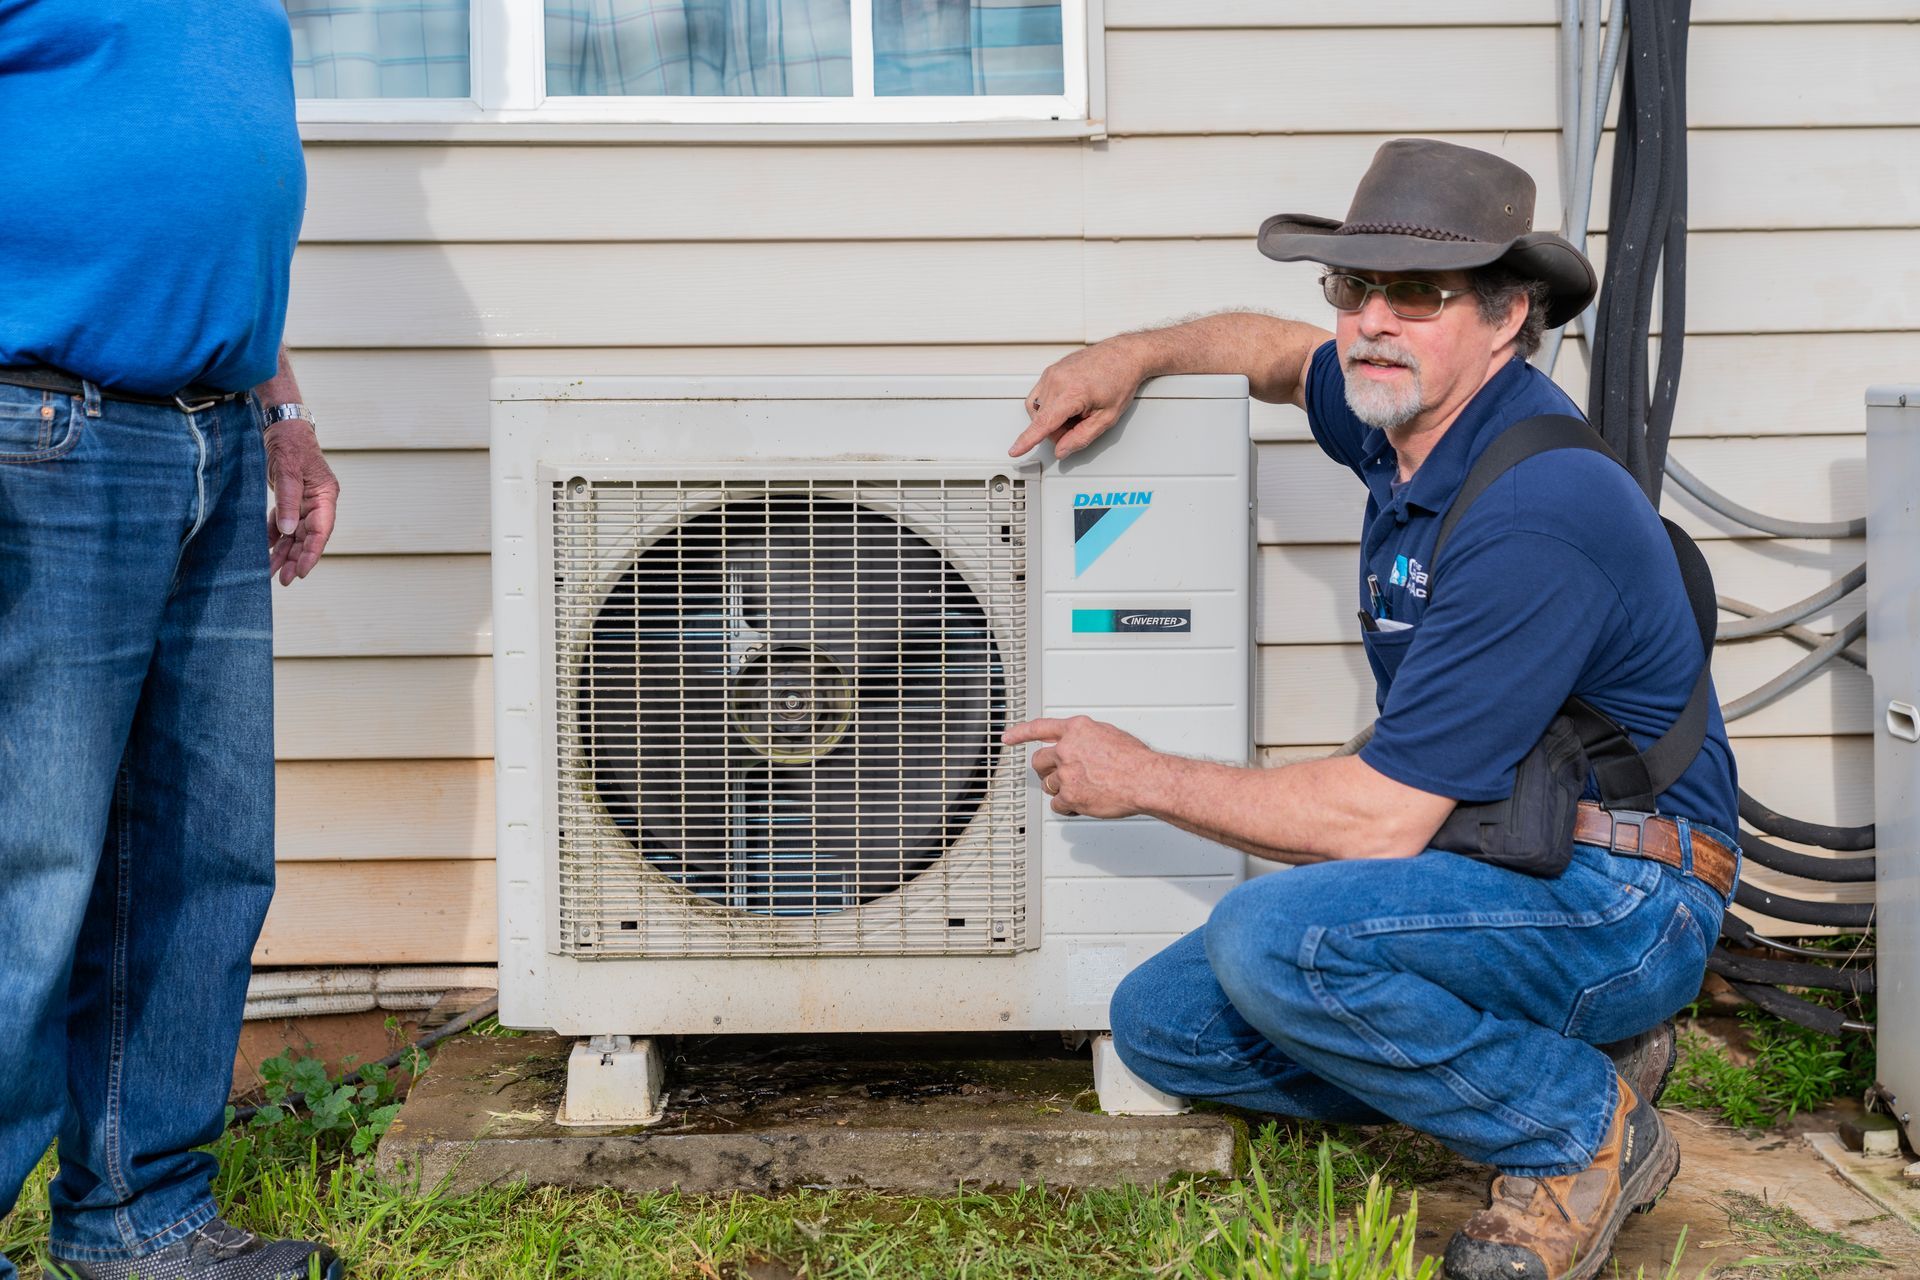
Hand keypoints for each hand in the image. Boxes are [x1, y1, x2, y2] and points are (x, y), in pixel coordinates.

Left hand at [264, 420, 339, 584]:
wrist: (281, 425)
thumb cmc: (289, 444)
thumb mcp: (287, 471)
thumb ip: (287, 502)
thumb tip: (289, 532)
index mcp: (325, 496)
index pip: (321, 531)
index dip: (312, 553)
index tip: (300, 572)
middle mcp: (317, 502)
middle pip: (309, 537)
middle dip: (296, 558)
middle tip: (283, 579)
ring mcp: (304, 502)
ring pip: (296, 534)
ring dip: (284, 552)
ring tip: (271, 572)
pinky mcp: (290, 499)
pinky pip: (285, 524)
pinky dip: (276, 538)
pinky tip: (266, 552)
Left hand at [1002, 715, 1157, 817]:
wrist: (1145, 780)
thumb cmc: (1135, 760)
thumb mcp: (1108, 734)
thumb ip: (1086, 737)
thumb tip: (1079, 744)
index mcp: (1076, 730)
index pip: (1039, 728)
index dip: (1020, 734)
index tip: (1007, 738)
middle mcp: (1067, 749)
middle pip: (1039, 761)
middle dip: (1046, 770)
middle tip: (1060, 776)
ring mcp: (1066, 773)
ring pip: (1049, 785)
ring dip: (1062, 789)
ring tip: (1084, 789)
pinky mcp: (1070, 795)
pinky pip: (1057, 805)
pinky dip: (1067, 807)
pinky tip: (1082, 804)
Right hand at [1008, 340, 1146, 460]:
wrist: (1124, 355)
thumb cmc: (1120, 380)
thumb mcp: (1106, 418)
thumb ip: (1081, 437)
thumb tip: (1062, 450)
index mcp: (1072, 393)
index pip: (1044, 423)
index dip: (1027, 440)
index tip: (1015, 450)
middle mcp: (1057, 380)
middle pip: (1041, 419)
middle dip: (1055, 431)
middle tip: (1078, 427)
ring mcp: (1052, 373)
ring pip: (1037, 408)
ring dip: (1051, 418)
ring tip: (1074, 414)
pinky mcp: (1051, 370)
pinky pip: (1039, 395)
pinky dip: (1050, 406)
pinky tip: (1067, 405)